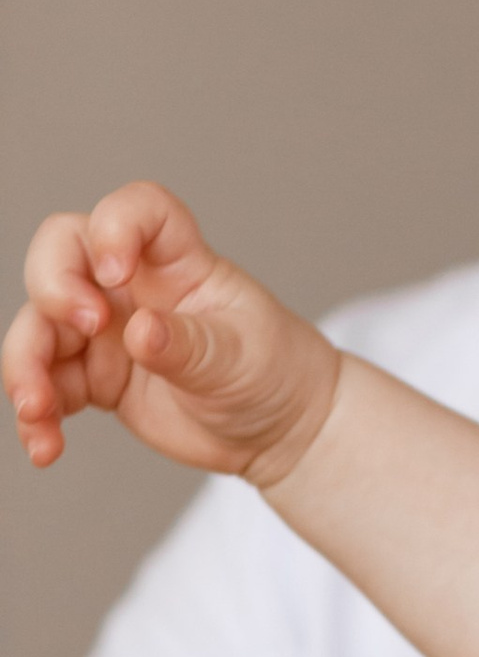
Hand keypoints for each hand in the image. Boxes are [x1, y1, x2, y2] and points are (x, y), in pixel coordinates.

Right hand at [5, 180, 338, 481]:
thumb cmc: (271, 370)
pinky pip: (45, 385)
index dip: (115, 226)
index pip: (138, 211)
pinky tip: (45, 446)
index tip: (116, 272)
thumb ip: (188, 345)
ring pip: (39, 326)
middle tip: (87, 328)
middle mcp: (132, 287)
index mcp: (178, 262)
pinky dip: (36, 415)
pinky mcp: (93, 378)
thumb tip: (139, 332)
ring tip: (37, 411)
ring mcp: (107, 331)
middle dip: (53, 287)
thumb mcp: (240, 357)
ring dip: (25, 365)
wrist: (276, 428)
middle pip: (62, 254)